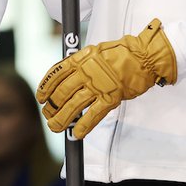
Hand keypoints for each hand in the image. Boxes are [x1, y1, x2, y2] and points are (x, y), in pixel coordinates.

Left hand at [36, 18, 176, 138]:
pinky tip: (76, 134)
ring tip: (54, 127)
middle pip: (62, 93)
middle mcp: (86, 73)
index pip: (55, 75)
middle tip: (47, 115)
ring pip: (74, 105)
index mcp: (79, 59)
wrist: (144, 56)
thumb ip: (79, 63)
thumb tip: (66, 76)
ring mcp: (98, 86)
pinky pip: (94, 115)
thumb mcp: (93, 52)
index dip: (45, 88)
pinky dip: (84, 125)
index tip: (41, 97)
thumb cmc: (120, 53)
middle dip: (52, 106)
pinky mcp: (111, 98)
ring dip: (62, 118)